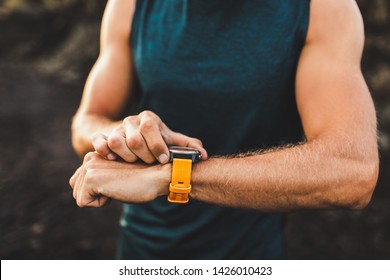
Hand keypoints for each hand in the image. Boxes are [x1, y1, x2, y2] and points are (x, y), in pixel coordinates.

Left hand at [69, 152, 169, 206]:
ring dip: (100, 198)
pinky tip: (117, 190)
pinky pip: (84, 202)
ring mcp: (90, 166)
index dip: (98, 189)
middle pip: (77, 189)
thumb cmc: (142, 177)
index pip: (79, 180)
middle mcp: (89, 156)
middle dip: (97, 194)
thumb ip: (98, 175)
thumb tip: (75, 184)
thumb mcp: (116, 174)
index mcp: (95, 154)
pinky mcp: (92, 178)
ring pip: (80, 196)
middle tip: (120, 184)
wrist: (158, 175)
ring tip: (119, 186)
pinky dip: (101, 203)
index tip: (118, 181)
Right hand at [92, 110, 207, 163]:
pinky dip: (105, 151)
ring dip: (127, 156)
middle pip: (134, 138)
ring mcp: (116, 128)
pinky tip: (113, 160)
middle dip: (144, 155)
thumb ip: (187, 147)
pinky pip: (99, 141)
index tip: (163, 159)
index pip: (150, 128)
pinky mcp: (103, 136)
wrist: (133, 137)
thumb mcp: (171, 141)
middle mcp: (132, 120)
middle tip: (150, 163)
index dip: (157, 145)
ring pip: (117, 141)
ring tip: (135, 163)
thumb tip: (203, 155)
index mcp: (149, 118)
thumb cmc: (156, 141)